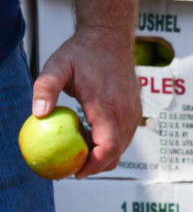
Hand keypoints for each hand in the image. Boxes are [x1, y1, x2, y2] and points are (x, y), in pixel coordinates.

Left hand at [32, 26, 141, 177]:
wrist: (110, 39)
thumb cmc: (81, 53)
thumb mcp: (57, 65)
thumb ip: (45, 88)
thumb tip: (37, 115)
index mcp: (106, 107)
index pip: (106, 148)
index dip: (93, 165)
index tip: (76, 173)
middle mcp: (125, 114)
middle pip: (115, 153)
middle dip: (96, 166)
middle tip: (74, 170)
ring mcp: (134, 114)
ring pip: (122, 147)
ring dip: (103, 155)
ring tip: (81, 153)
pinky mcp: (135, 112)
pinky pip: (124, 137)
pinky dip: (110, 143)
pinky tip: (91, 137)